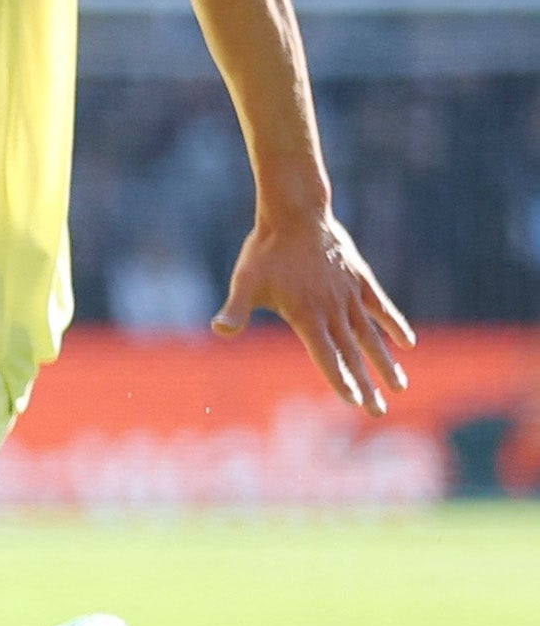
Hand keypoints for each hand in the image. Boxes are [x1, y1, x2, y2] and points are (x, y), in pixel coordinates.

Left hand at [215, 208, 415, 415]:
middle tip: (378, 412)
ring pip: (371, 335)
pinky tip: (407, 343)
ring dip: (385, 362)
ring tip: (399, 386)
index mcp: (307, 316)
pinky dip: (394, 324)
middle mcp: (333, 310)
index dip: (340, 380)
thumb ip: (235, 310)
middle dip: (366, 385)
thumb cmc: (265, 251)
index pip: (327, 357)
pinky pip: (381, 307)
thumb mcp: (245, 282)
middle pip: (352, 354)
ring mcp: (350, 295)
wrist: (295, 213)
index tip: (353, 402)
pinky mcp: (360, 279)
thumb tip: (218, 330)